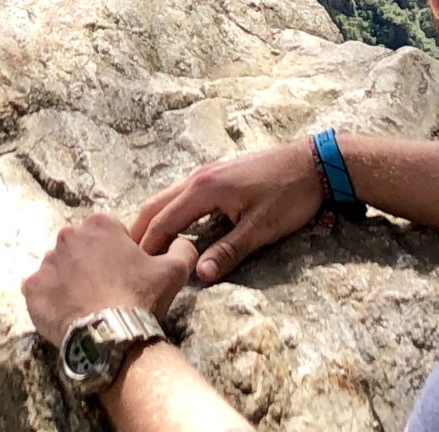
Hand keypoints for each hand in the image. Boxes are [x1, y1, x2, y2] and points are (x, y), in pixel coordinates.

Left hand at [22, 212, 198, 347]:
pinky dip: (50, 300)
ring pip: (59, 269)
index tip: (125, 276)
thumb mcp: (173, 270)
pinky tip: (68, 314)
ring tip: (87, 306)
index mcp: (99, 224)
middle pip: (80, 249)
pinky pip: (39, 291)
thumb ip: (181, 248)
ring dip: (70, 282)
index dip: (118, 255)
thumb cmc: (142, 298)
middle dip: (90, 265)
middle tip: (107, 292)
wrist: (113, 337)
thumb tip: (181, 241)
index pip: (108, 234)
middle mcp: (68, 236)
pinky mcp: (32, 289)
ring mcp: (47, 263)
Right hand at [130, 140, 325, 284]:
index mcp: (204, 189)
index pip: (163, 221)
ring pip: (166, 197)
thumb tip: (200, 275)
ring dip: (152, 219)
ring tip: (140, 247)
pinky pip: (180, 194)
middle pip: (156, 204)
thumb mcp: (261, 228)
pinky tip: (170, 227)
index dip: (147, 246)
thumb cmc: (289, 196)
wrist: (313, 163)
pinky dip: (167, 211)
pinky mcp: (216, 174)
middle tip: (124, 258)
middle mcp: (197, 177)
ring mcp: (206, 173)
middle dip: (139, 231)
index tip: (132, 268)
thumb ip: (229, 251)